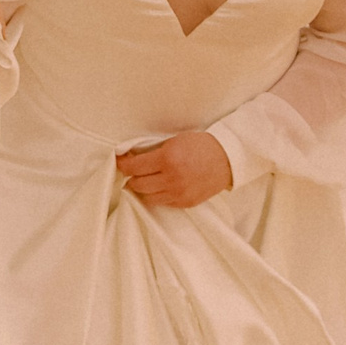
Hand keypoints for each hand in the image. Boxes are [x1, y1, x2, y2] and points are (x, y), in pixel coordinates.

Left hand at [115, 130, 232, 208]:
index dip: (123, 165)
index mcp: (168, 159)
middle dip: (131, 177)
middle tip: (131, 171)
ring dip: (142, 188)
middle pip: (138, 185)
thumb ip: (153, 151)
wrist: (226, 159)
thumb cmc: (200, 145)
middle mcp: (172, 179)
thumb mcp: (174, 141)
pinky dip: (157, 195)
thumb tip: (132, 158)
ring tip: (144, 180)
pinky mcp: (185, 203)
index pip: (134, 167)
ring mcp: (179, 193)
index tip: (119, 161)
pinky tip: (159, 186)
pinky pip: (162, 202)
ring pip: (147, 197)